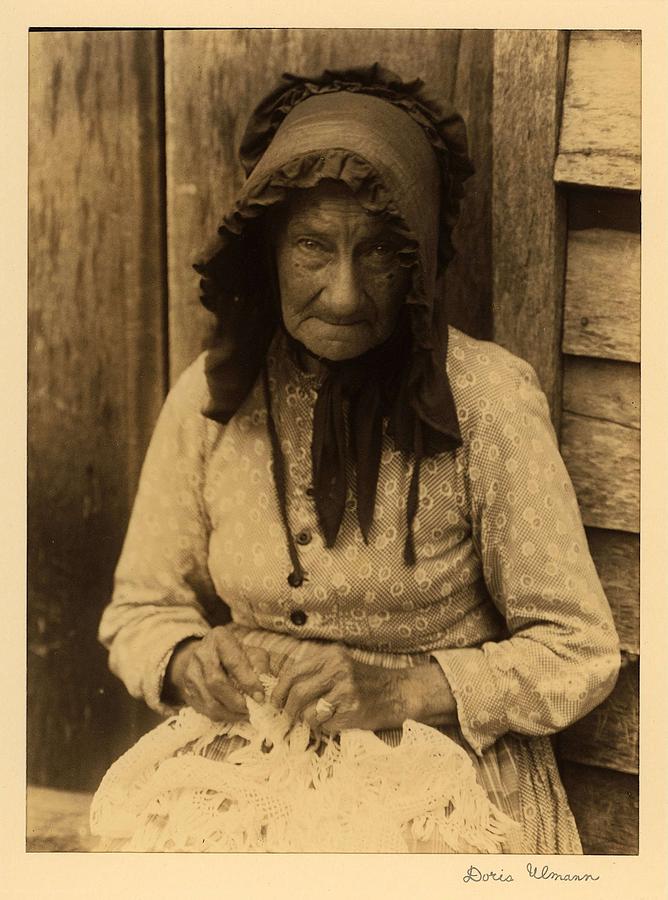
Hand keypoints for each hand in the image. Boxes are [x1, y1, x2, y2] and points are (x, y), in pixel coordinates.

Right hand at [164, 627, 269, 722]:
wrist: (208, 657)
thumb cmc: (236, 655)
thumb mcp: (252, 653)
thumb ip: (260, 666)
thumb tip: (262, 687)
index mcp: (219, 638)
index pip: (233, 661)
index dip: (247, 681)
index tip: (260, 696)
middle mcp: (201, 653)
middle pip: (216, 682)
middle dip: (236, 700)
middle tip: (252, 709)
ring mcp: (190, 672)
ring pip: (209, 700)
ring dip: (230, 712)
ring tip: (246, 714)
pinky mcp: (187, 690)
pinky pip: (205, 710)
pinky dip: (223, 716)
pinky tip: (235, 714)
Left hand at [271, 642, 393, 733]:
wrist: (397, 692)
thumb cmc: (364, 680)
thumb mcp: (340, 664)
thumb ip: (314, 672)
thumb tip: (282, 689)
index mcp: (331, 655)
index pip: (293, 672)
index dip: (279, 690)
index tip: (275, 702)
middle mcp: (338, 670)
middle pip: (297, 694)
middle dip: (288, 710)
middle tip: (288, 717)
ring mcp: (346, 691)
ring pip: (309, 713)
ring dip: (309, 721)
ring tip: (319, 718)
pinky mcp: (353, 711)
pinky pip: (325, 725)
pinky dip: (326, 727)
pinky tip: (337, 720)